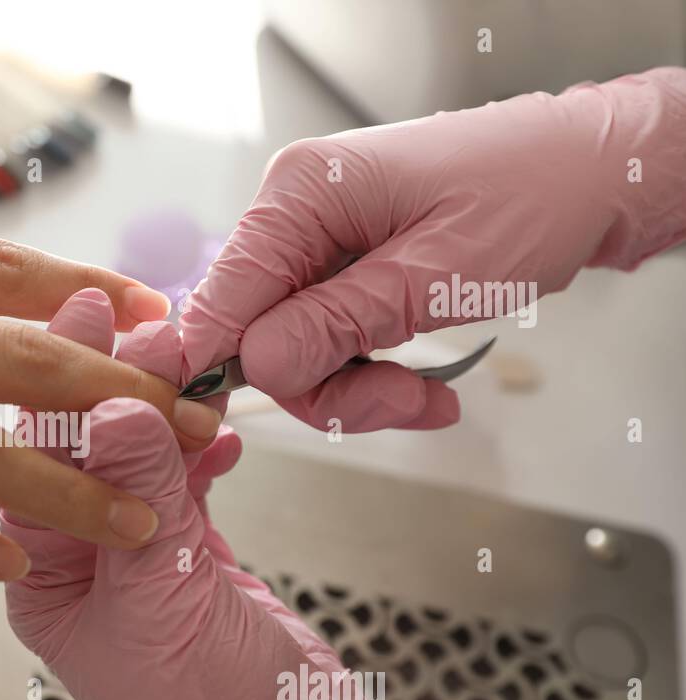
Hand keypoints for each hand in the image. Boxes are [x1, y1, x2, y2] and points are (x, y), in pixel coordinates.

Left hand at [1, 290, 427, 699]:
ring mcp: (135, 555)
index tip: (82, 314)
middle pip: (87, 449)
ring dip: (165, 414)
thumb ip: (145, 497)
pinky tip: (218, 432)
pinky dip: (202, 454)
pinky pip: (185, 483)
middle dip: (116, 385)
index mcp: (41, 578)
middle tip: (144, 321)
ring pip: (140, 459)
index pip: (35, 461)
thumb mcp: (164, 599)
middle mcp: (78, 561)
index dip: (59, 385)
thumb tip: (118, 407)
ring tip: (190, 364)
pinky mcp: (190, 555)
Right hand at [181, 67, 685, 431]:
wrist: (595, 173)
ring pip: (295, 350)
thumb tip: (257, 364)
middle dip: (323, 386)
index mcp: (304, 191)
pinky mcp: (344, 269)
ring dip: (355, 390)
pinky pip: (329, 340)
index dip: (215, 362)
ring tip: (423, 398)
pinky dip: (370, 375)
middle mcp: (298, 212)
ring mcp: (320, 242)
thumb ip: (338, 322)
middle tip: (398, 403)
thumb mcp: (436, 276)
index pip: (226, 291)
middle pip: (259, 332)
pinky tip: (423, 388)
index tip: (209, 420)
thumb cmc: (533, 199)